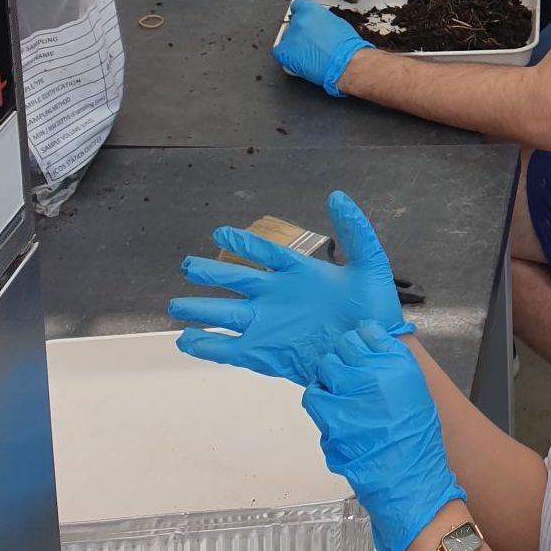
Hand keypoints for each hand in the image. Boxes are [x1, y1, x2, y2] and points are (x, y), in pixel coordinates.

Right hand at [169, 191, 411, 382]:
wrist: (373, 351)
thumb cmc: (374, 309)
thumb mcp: (370, 262)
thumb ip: (354, 229)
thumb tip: (336, 196)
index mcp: (299, 274)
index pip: (265, 253)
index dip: (243, 242)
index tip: (219, 232)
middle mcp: (278, 297)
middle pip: (236, 281)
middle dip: (211, 273)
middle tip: (187, 264)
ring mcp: (269, 326)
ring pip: (226, 314)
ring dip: (201, 309)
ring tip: (176, 305)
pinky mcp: (265, 354)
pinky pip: (229, 349)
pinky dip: (207, 346)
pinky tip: (187, 340)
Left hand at [274, 0, 371, 96]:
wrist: (346, 63)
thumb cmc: (347, 46)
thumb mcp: (337, 23)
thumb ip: (322, 20)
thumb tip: (317, 25)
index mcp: (311, 10)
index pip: (298, 5)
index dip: (301, 14)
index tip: (303, 19)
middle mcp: (299, 21)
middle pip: (293, 23)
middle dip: (300, 32)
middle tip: (311, 42)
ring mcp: (290, 36)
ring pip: (287, 39)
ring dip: (295, 45)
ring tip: (309, 55)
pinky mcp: (284, 52)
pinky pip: (280, 52)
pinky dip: (288, 57)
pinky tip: (300, 61)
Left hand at [303, 324, 465, 550]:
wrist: (409, 477)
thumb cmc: (416, 440)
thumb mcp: (415, 392)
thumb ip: (393, 369)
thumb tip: (371, 355)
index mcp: (399, 363)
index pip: (369, 332)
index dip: (360, 341)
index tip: (358, 350)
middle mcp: (375, 371)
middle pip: (344, 345)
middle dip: (343, 357)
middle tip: (346, 373)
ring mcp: (352, 391)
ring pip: (326, 366)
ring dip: (328, 376)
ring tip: (336, 391)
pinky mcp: (332, 415)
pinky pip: (314, 394)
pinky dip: (317, 398)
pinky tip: (326, 406)